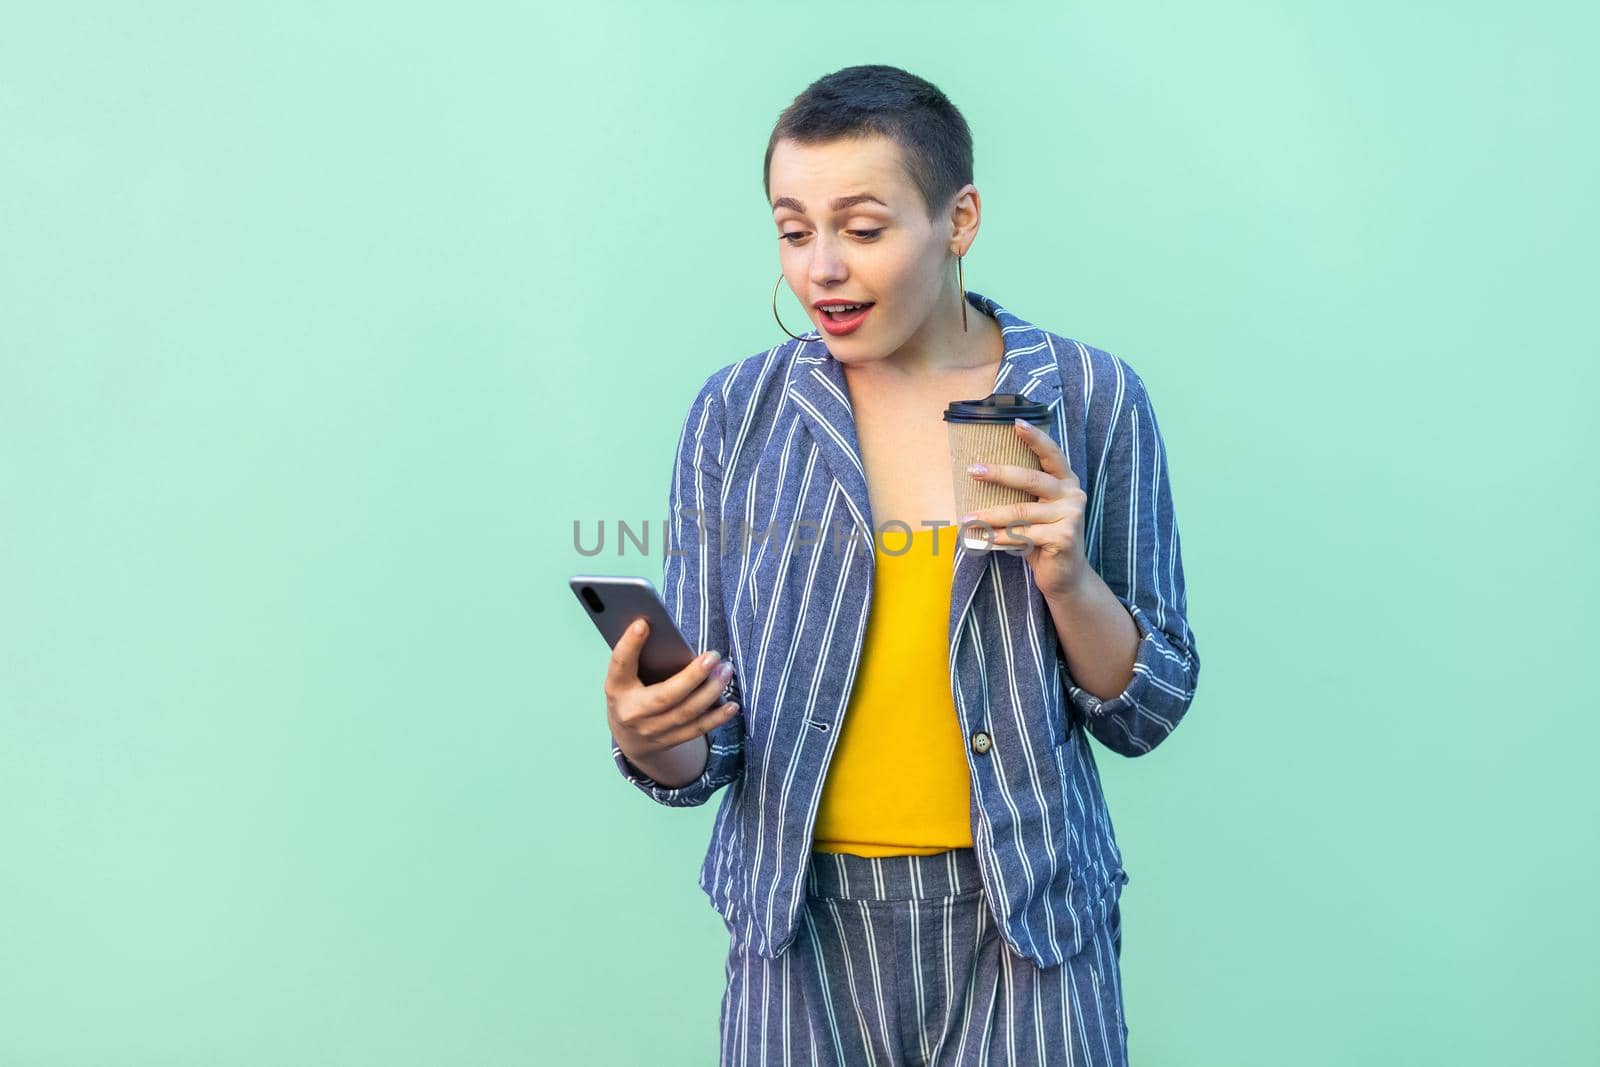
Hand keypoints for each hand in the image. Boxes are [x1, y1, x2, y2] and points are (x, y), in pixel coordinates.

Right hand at [604, 618, 740, 765]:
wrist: (628, 737)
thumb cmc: (631, 693)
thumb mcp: (626, 676)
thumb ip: (640, 656)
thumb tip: (661, 628)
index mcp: (617, 688)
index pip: (620, 665)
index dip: (629, 645)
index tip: (643, 624)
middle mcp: (632, 712)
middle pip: (665, 696)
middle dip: (692, 676)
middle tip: (713, 656)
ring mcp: (651, 730)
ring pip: (686, 713)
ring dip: (711, 692)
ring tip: (726, 671)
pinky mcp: (670, 741)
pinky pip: (697, 729)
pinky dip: (717, 718)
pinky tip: (732, 704)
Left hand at [959, 417, 1091, 602]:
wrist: (1066, 576)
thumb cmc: (1042, 539)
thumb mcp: (1035, 511)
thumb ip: (1021, 495)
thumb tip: (979, 476)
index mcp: (1066, 481)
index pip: (1052, 454)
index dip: (1035, 438)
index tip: (1016, 423)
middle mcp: (1072, 494)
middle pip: (1031, 479)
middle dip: (999, 473)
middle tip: (973, 470)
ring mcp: (1070, 516)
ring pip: (1021, 512)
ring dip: (989, 516)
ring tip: (966, 519)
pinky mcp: (1064, 538)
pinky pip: (1022, 536)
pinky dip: (999, 538)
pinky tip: (982, 540)